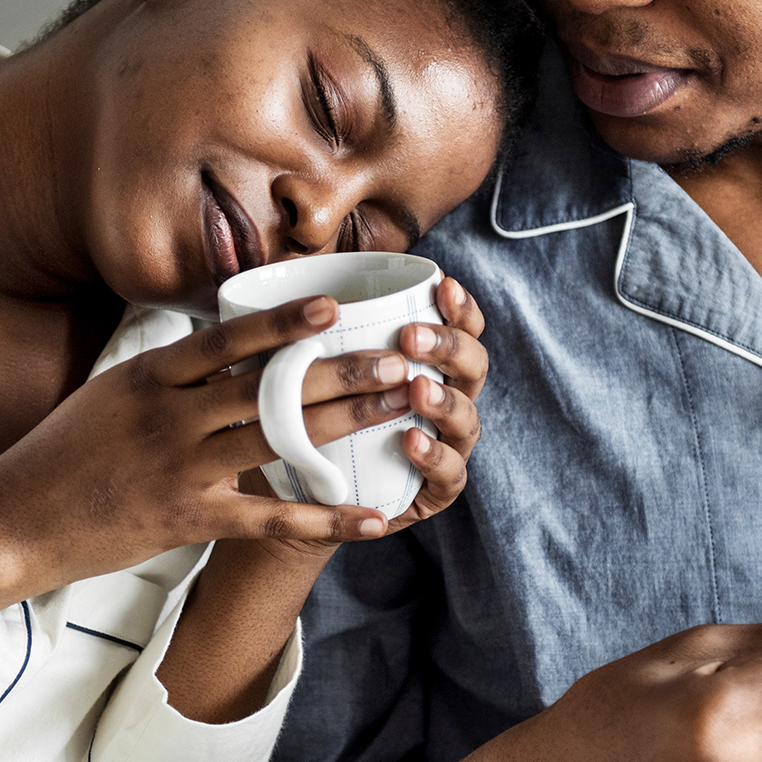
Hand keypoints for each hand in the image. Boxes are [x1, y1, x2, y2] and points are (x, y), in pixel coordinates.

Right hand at [0, 295, 413, 586]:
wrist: (16, 521)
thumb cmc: (62, 455)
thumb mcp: (109, 393)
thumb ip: (167, 372)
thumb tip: (223, 343)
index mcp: (150, 376)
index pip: (227, 338)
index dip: (285, 321)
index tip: (336, 304)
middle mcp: (170, 416)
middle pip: (271, 385)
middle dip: (344, 370)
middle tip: (402, 356)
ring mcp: (181, 469)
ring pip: (281, 438)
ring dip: (349, 422)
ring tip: (401, 406)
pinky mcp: (189, 520)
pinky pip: (272, 517)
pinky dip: (327, 518)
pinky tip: (370, 517)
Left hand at [261, 275, 489, 558]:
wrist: (296, 498)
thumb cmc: (309, 420)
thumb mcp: (310, 368)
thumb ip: (314, 327)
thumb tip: (288, 263)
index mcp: (428, 365)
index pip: (460, 327)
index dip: (459, 307)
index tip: (442, 285)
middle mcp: (446, 402)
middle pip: (473, 366)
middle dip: (448, 347)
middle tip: (411, 338)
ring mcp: (445, 447)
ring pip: (467, 419)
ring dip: (445, 400)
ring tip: (416, 388)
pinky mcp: (432, 493)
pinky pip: (447, 476)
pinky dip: (433, 457)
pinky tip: (410, 440)